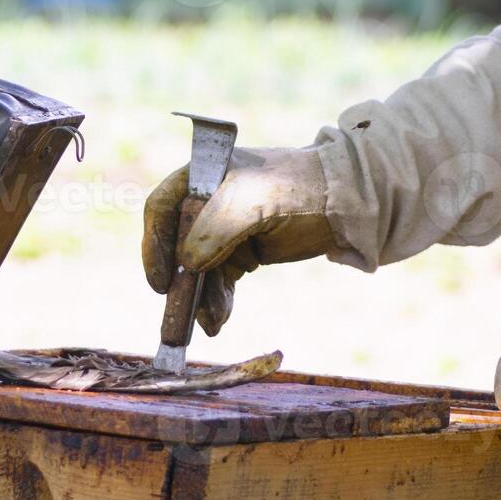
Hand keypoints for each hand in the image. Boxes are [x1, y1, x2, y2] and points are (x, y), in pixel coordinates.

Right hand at [143, 147, 335, 334]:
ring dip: (201, 298)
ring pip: (199, 269)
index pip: (161, 208)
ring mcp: (225, 228)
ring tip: (211, 323)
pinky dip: (218, 300)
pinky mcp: (243, 251)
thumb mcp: (253, 203)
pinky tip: (219, 319)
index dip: (154, 244)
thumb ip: (214, 230)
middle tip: (179, 317)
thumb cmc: (299, 189)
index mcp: (203, 175)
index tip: (161, 281)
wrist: (346, 204)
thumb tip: (186, 264)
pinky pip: (219, 279)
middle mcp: (208, 201)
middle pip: (177, 244)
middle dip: (181, 282)